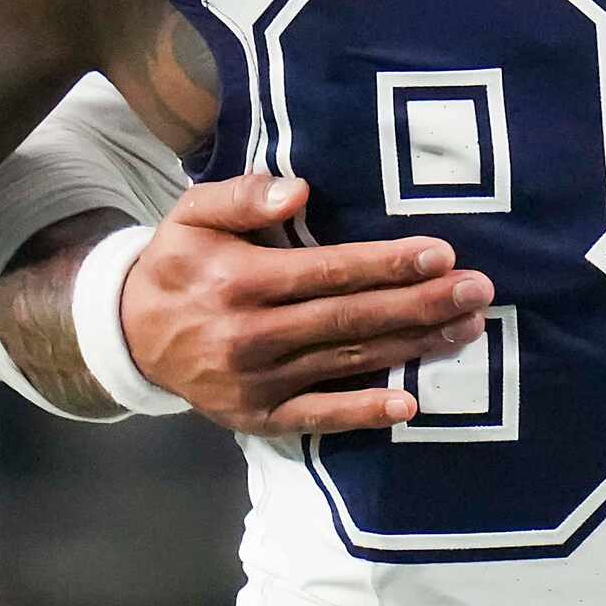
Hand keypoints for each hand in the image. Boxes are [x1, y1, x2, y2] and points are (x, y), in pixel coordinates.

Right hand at [120, 172, 493, 434]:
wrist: (127, 335)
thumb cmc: (177, 264)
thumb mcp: (192, 214)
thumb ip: (242, 195)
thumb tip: (297, 189)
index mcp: (242, 280)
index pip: (330, 271)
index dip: (388, 264)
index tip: (441, 253)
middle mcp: (254, 335)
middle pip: (352, 318)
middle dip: (421, 303)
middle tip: (478, 290)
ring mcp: (258, 381)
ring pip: (348, 361)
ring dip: (412, 347)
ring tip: (467, 329)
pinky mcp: (259, 417)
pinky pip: (319, 417)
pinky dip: (364, 412)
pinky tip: (410, 401)